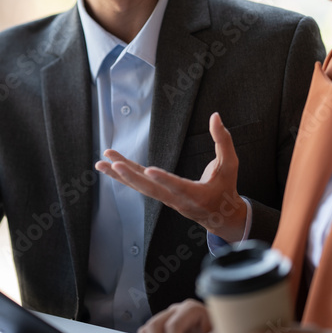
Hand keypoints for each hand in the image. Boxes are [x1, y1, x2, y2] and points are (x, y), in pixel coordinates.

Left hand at [95, 112, 246, 241]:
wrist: (220, 216)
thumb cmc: (226, 188)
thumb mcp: (230, 165)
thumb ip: (223, 141)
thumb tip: (216, 116)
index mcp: (196, 195)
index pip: (178, 187)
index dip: (164, 179)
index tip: (149, 171)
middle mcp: (176, 200)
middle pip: (150, 190)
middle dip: (131, 177)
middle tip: (115, 165)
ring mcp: (165, 199)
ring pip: (140, 188)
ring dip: (120, 176)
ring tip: (101, 163)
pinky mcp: (159, 194)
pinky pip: (138, 185)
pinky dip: (123, 176)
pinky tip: (109, 166)